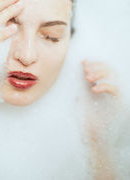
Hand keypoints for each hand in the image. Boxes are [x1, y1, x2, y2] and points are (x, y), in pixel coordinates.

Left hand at [82, 60, 119, 178]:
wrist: (93, 137)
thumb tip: (80, 75)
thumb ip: (82, 88)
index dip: (93, 63)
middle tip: (86, 70)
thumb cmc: (86, 120)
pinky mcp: (117, 103)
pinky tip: (93, 88)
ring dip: (100, 73)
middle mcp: (108, 89)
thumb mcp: (81, 100)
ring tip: (88, 77)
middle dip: (97, 66)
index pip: (101, 69)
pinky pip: (115, 89)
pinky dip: (104, 86)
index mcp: (100, 87)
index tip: (83, 62)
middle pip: (109, 69)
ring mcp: (113, 96)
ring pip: (113, 76)